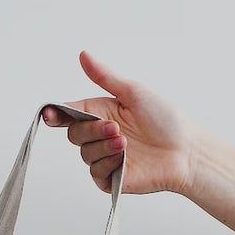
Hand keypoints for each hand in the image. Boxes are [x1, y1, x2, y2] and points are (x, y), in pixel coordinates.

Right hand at [42, 51, 199, 197]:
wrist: (185, 152)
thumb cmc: (166, 121)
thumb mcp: (133, 93)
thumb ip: (105, 77)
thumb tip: (84, 55)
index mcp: (101, 112)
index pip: (69, 113)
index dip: (55, 114)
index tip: (49, 114)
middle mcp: (100, 135)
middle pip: (75, 134)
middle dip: (91, 130)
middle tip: (114, 128)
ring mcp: (105, 158)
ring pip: (85, 154)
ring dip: (103, 147)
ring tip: (125, 142)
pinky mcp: (112, 179)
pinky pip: (96, 172)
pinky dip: (107, 163)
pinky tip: (123, 158)